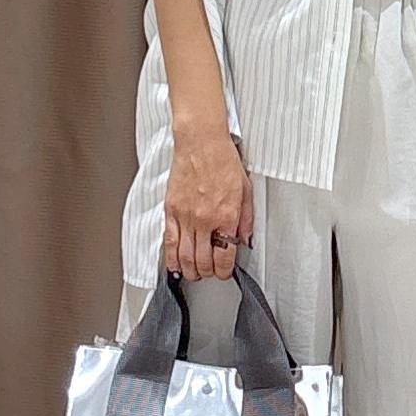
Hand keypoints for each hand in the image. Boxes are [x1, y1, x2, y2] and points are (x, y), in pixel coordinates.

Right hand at [163, 128, 253, 280]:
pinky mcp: (171, 210)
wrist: (201, 142)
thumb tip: (244, 239)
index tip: (225, 272)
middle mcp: (205, 220)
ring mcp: (186, 216)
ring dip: (190, 270)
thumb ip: (246, 219)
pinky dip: (171, 258)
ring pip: (184, 256)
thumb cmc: (223, 160)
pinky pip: (169, 242)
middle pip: (203, 261)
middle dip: (208, 273)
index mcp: (226, 216)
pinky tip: (175, 265)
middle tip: (210, 273)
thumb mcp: (246, 190)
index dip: (225, 271)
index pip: (224, 256)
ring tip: (195, 273)